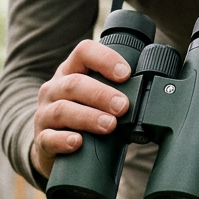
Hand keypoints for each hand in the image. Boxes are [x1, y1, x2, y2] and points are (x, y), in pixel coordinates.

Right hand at [30, 40, 131, 178]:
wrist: (51, 146)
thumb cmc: (81, 118)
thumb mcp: (94, 98)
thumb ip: (116, 92)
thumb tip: (157, 98)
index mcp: (70, 72)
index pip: (83, 52)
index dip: (105, 59)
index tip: (126, 73)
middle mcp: (54, 89)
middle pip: (74, 84)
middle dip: (101, 94)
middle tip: (123, 107)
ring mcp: (44, 115)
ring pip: (62, 111)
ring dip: (88, 117)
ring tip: (108, 126)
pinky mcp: (41, 140)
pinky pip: (48, 138)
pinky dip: (63, 140)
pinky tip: (77, 142)